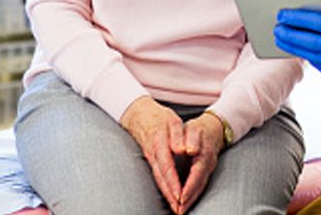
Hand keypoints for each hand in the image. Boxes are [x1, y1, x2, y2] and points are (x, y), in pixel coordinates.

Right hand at [120, 96, 186, 213]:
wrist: (139, 115)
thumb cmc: (160, 118)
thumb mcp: (171, 120)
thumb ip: (177, 135)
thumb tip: (181, 150)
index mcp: (160, 144)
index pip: (167, 167)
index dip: (173, 183)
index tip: (181, 196)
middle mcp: (154, 155)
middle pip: (162, 178)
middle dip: (171, 195)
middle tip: (180, 210)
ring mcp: (150, 158)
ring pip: (159, 180)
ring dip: (167, 195)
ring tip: (176, 209)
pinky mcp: (150, 160)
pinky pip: (157, 177)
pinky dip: (164, 189)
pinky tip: (170, 197)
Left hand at [176, 113, 223, 212]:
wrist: (212, 128)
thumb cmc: (199, 129)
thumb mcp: (194, 129)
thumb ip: (192, 138)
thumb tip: (190, 149)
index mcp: (204, 154)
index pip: (196, 173)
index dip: (189, 186)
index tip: (180, 197)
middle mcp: (208, 163)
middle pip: (199, 184)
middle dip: (189, 198)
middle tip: (179, 210)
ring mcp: (208, 168)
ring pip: (200, 187)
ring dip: (191, 200)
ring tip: (180, 210)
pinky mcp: (206, 171)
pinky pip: (200, 185)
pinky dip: (193, 195)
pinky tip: (186, 202)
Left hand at [274, 9, 320, 83]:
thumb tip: (314, 17)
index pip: (310, 22)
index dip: (294, 18)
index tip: (282, 14)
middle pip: (304, 40)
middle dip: (287, 34)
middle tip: (276, 28)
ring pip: (308, 55)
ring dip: (294, 47)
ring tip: (283, 40)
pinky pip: (320, 65)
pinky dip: (309, 56)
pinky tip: (302, 50)